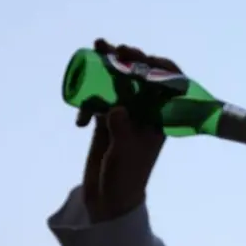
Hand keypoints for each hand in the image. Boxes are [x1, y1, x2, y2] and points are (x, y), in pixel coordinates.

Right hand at [76, 39, 180, 221]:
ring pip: (118, 82)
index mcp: (161, 118)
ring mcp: (126, 113)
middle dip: (129, 59)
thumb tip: (117, 109)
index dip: (159, 67)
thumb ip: (122, 130)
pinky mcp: (105, 118)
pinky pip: (98, 98)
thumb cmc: (126, 177)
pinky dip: (88, 100)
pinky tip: (79, 121)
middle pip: (140, 78)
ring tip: (97, 46)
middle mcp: (146, 112)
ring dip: (107, 66)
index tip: (145, 57)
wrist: (109, 198)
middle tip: (116, 47)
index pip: (166, 86)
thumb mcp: (125, 153)